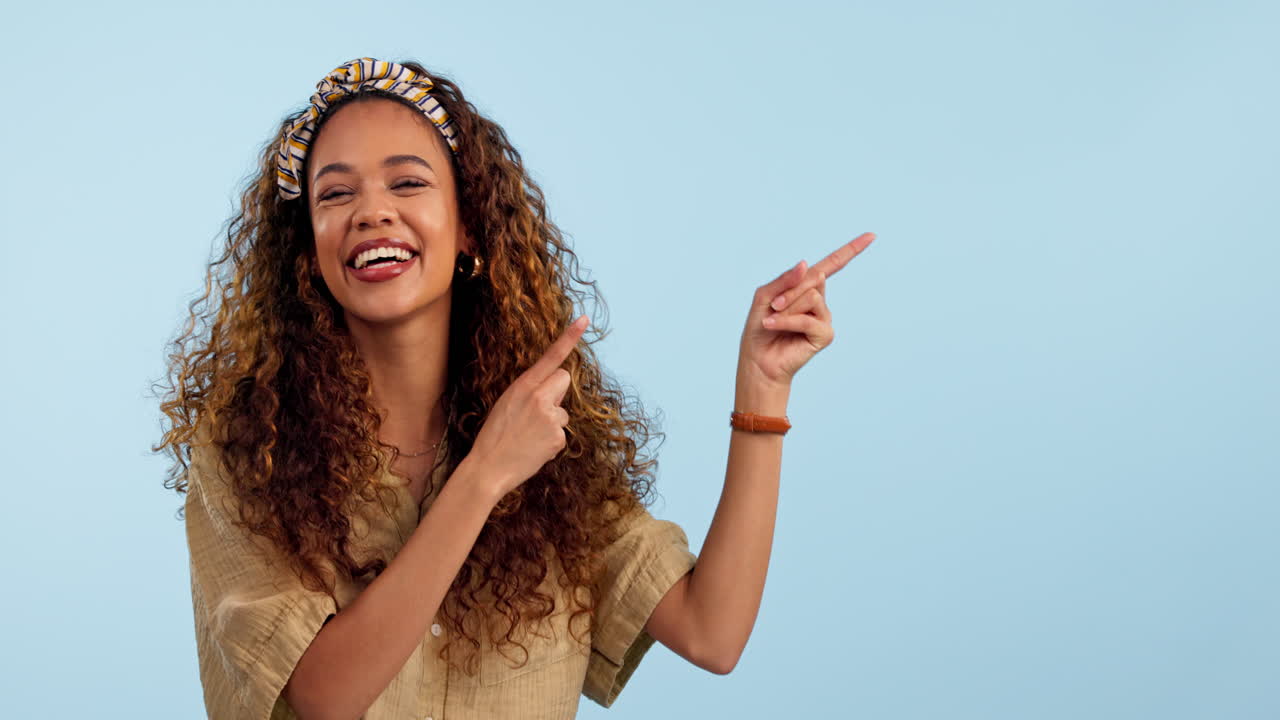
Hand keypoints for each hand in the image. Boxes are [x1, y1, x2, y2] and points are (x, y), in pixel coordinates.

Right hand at [468, 315, 588, 498]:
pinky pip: (562, 433)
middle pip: (564, 379)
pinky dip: (551, 441)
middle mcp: (540, 397)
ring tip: (529, 435)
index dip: (569, 337)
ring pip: (563, 411)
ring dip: (552, 421)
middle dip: (556, 392)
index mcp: (523, 386)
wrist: (489, 468)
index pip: (551, 357)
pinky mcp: (558, 437)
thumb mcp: (506, 404)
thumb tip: (551, 393)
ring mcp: (551, 418)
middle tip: (536, 411)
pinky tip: (534, 448)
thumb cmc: (494, 436)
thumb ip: (529, 392)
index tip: (584, 320)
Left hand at [738, 232, 875, 388]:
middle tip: (772, 306)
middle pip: (813, 278)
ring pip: (811, 297)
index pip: (832, 265)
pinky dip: (787, 320)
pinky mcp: (825, 335)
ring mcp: (824, 317)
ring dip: (786, 307)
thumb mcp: (766, 295)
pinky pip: (807, 318)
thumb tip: (807, 264)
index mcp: (807, 287)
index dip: (851, 250)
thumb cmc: (760, 327)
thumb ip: (786, 279)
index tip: (872, 235)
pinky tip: (773, 325)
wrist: (758, 359)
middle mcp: (819, 301)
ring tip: (772, 319)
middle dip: (788, 291)